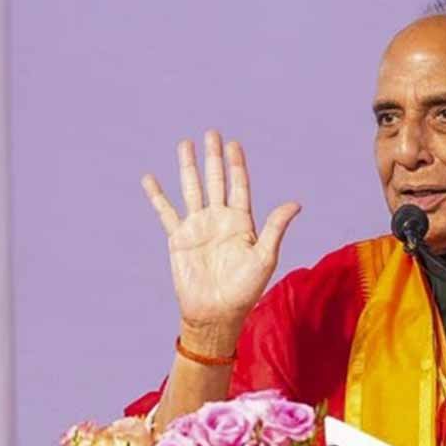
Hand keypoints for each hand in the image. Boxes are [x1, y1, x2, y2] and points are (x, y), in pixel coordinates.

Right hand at [141, 130, 299, 353]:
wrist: (216, 312)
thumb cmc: (245, 289)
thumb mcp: (265, 257)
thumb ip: (275, 227)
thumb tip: (295, 203)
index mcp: (242, 222)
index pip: (239, 185)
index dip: (236, 164)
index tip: (234, 143)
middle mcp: (219, 220)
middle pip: (216, 181)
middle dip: (213, 157)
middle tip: (211, 133)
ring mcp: (198, 227)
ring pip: (192, 189)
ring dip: (188, 167)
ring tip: (184, 144)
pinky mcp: (178, 238)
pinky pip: (166, 212)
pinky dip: (157, 195)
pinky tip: (150, 178)